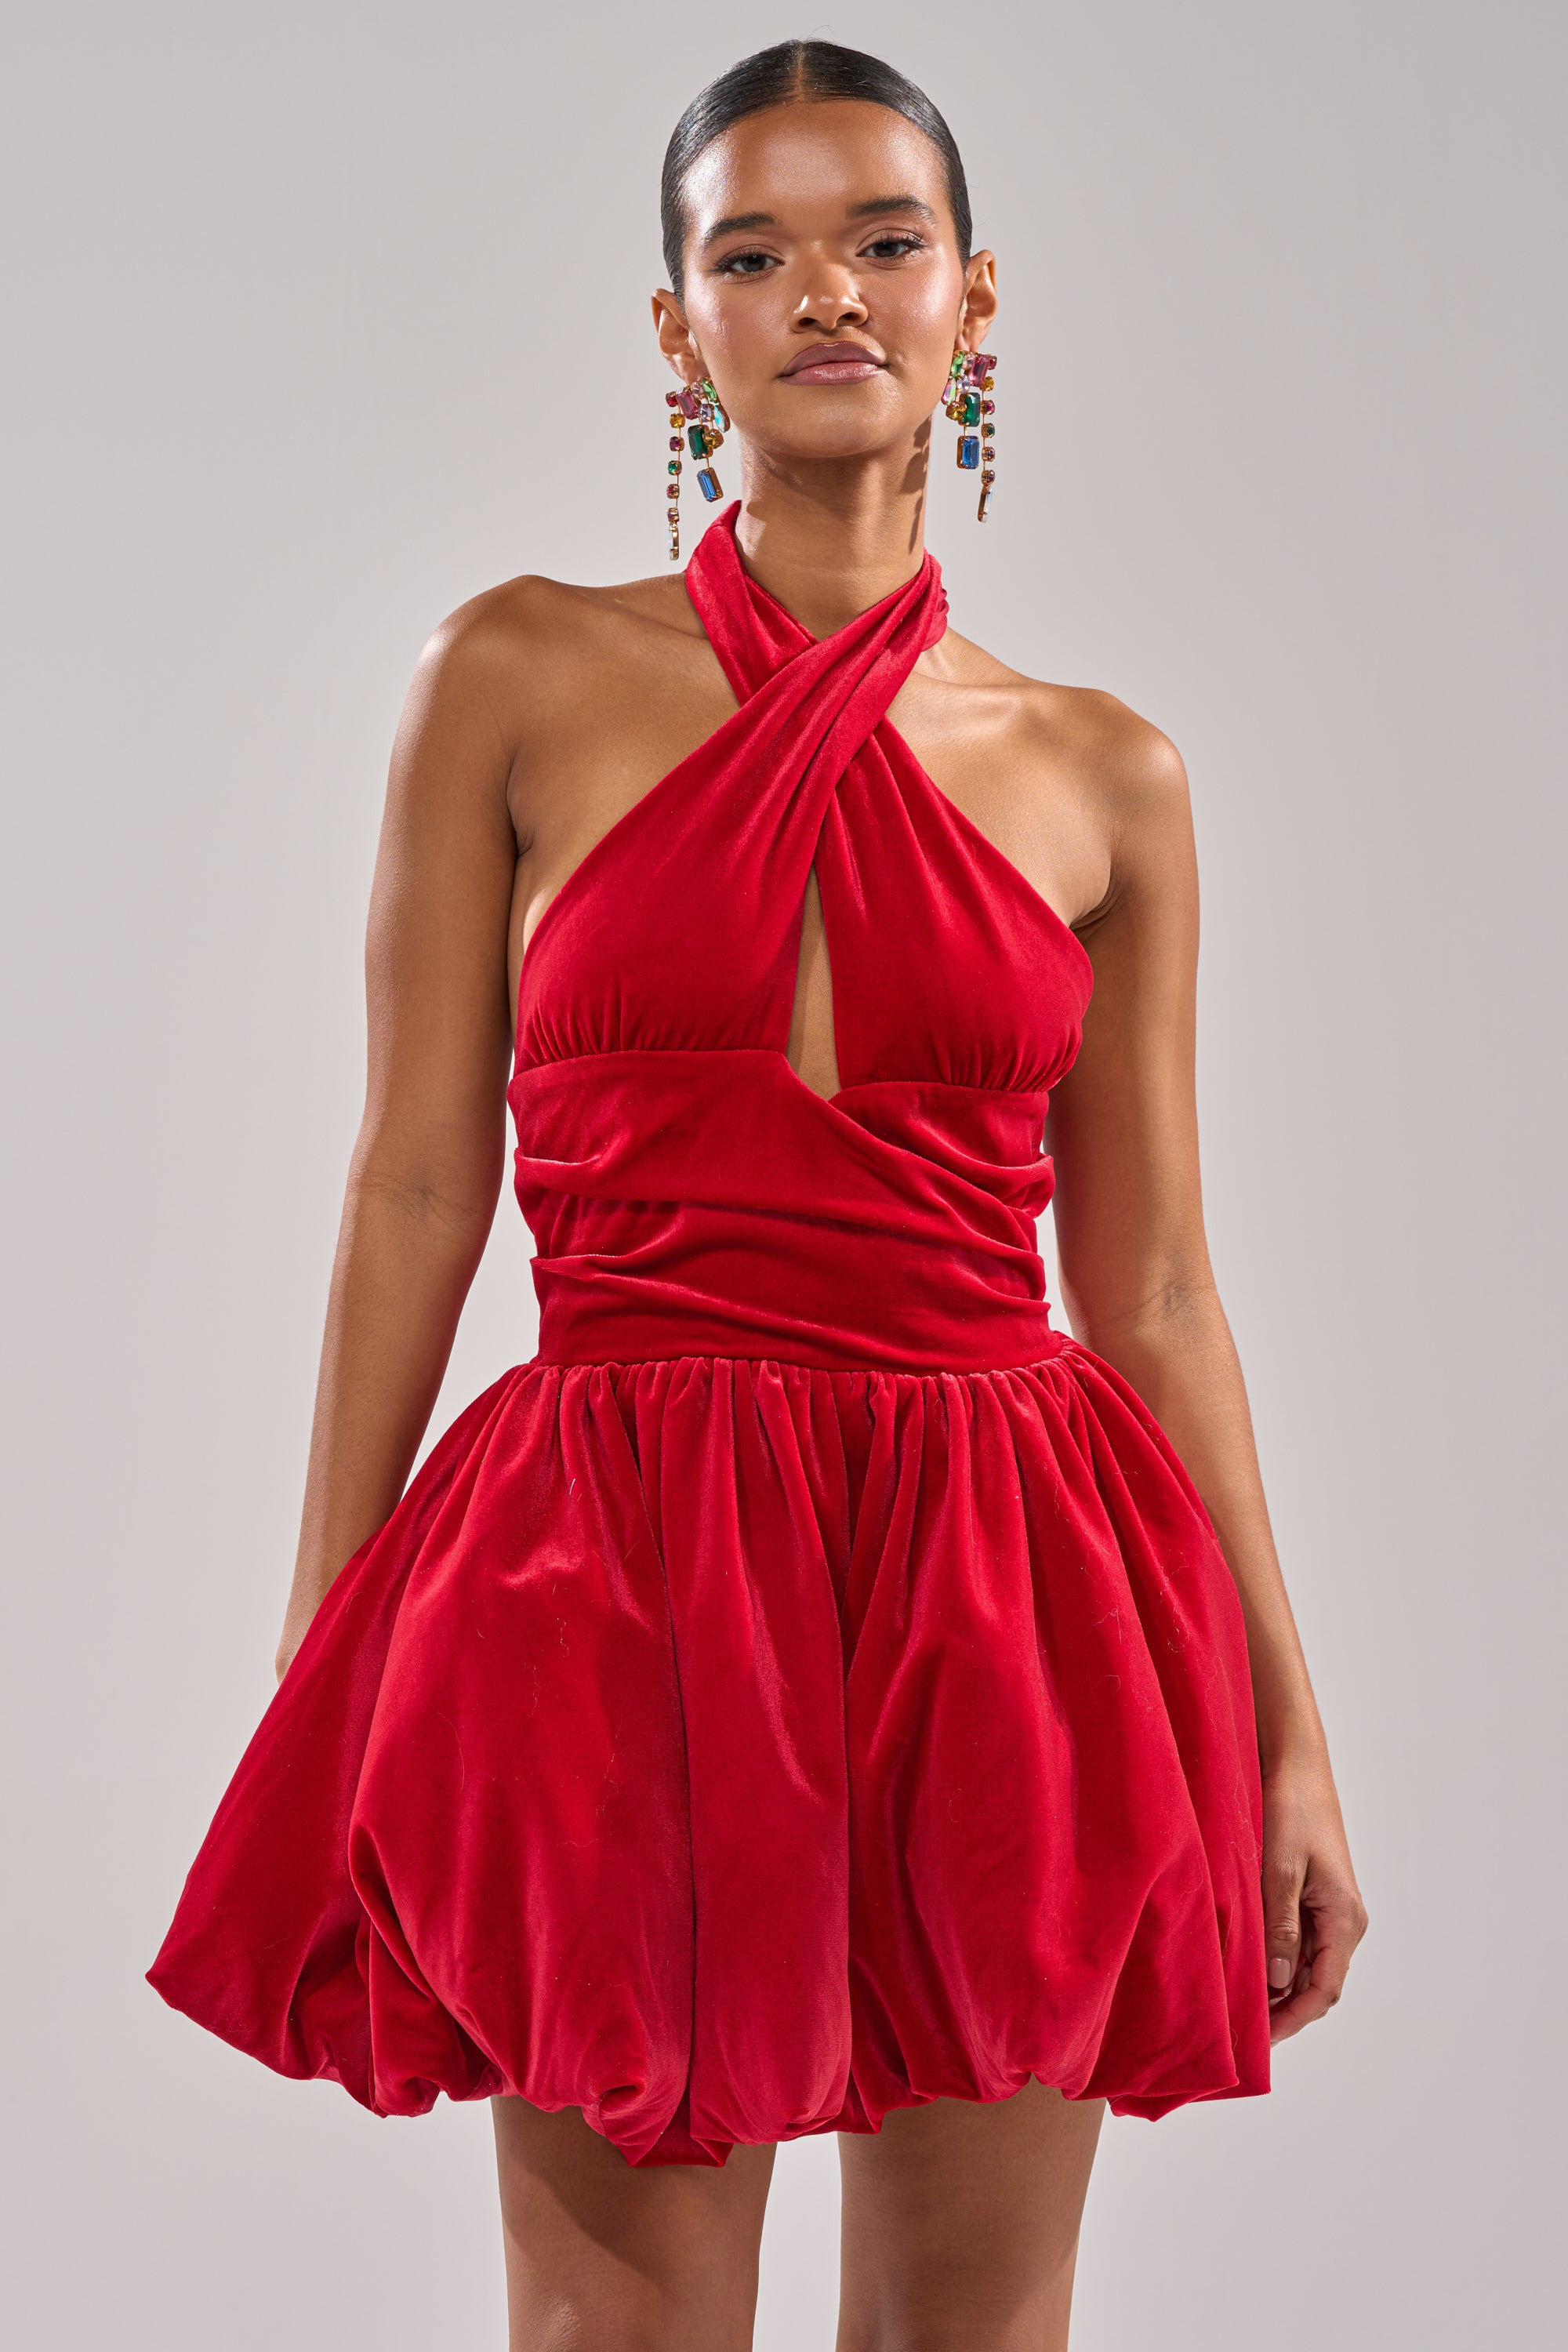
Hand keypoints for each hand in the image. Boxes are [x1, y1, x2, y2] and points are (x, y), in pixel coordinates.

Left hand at [1260, 1751, 1367, 2040]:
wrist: (1296, 1765)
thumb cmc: (1291, 1809)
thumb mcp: (1279, 1869)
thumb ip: (1280, 1926)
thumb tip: (1280, 1981)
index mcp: (1345, 1919)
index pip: (1324, 1991)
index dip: (1292, 2020)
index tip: (1260, 2041)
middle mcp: (1344, 1921)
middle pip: (1317, 1984)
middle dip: (1283, 2011)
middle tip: (1242, 2033)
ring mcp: (1330, 1910)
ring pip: (1306, 1966)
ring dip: (1278, 1988)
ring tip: (1239, 2007)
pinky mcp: (1314, 1896)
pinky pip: (1298, 1941)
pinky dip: (1276, 1960)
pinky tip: (1246, 1966)